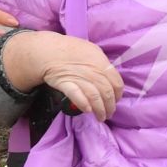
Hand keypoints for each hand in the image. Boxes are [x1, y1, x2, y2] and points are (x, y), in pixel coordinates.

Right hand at [2, 31, 123, 119]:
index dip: (118, 95)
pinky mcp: (65, 83)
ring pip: (95, 97)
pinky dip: (83, 103)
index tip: (115, 101)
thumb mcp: (93, 51)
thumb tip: (110, 78)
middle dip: (110, 106)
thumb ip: (102, 64)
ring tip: (100, 117)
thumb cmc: (71, 49)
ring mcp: (79, 77)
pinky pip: (77, 95)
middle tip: (109, 114)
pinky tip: (87, 110)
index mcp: (102, 63)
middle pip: (107, 93)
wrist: (48, 51)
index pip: (116, 83)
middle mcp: (93, 71)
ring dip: (100, 110)